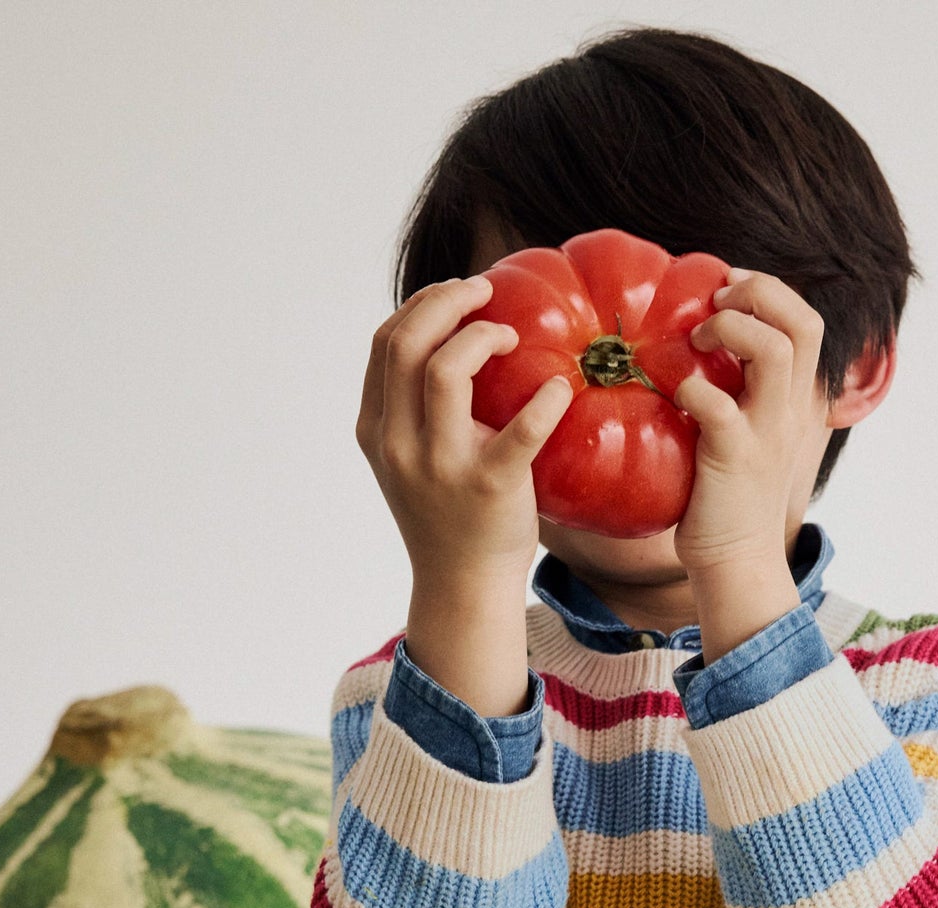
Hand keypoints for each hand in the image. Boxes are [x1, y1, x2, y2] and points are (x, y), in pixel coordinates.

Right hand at [355, 275, 572, 591]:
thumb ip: (414, 410)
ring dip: (481, 336)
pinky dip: (544, 401)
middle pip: (405, 343)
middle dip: (446, 301)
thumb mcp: (410, 460)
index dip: (421, 304)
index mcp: (376, 431)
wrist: (463, 587)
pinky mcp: (489, 487)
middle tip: (485, 290)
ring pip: (443, 370)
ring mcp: (440, 466)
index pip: (384, 343)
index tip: (456, 294)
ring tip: (509, 336)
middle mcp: (399, 445)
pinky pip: (520, 432)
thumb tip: (453, 338)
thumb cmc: (448, 516)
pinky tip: (560, 389)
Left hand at [671, 267, 825, 595]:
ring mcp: (767, 432)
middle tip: (714, 305)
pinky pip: (718, 404)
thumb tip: (691, 348)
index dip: (768, 290)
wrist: (737, 560)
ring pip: (774, 350)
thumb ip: (736, 392)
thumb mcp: (744, 433)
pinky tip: (675, 396)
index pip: (807, 320)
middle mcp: (789, 409)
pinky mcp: (735, 457)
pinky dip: (691, 387)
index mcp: (794, 399)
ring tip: (696, 341)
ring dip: (730, 330)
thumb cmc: (727, 497)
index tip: (725, 291)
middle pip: (802, 321)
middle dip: (757, 293)